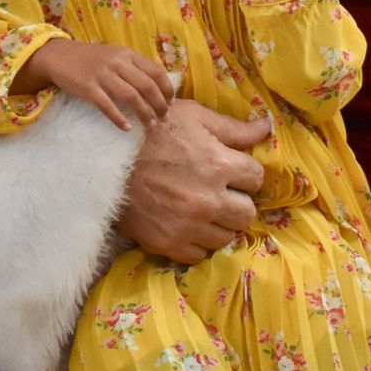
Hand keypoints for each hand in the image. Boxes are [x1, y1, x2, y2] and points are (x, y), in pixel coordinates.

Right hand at [17, 39, 171, 131]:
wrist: (59, 56)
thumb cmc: (90, 58)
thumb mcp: (115, 55)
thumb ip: (133, 66)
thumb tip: (156, 86)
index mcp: (127, 54)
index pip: (155, 71)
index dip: (167, 89)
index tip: (171, 103)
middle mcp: (117, 62)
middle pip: (147, 86)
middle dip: (160, 105)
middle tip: (164, 118)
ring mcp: (102, 75)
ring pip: (131, 97)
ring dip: (144, 114)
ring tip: (150, 125)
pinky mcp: (88, 88)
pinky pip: (107, 106)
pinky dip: (119, 119)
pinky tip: (127, 128)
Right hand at [116, 99, 269, 262]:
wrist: (104, 158)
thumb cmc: (151, 131)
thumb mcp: (193, 117)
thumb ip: (232, 128)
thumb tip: (266, 128)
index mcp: (217, 164)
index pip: (256, 178)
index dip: (246, 172)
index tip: (233, 170)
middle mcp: (208, 200)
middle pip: (247, 214)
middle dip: (238, 202)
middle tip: (221, 192)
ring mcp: (188, 225)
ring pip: (226, 237)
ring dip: (219, 223)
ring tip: (202, 208)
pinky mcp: (167, 243)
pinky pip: (199, 254)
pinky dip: (196, 241)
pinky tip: (187, 224)